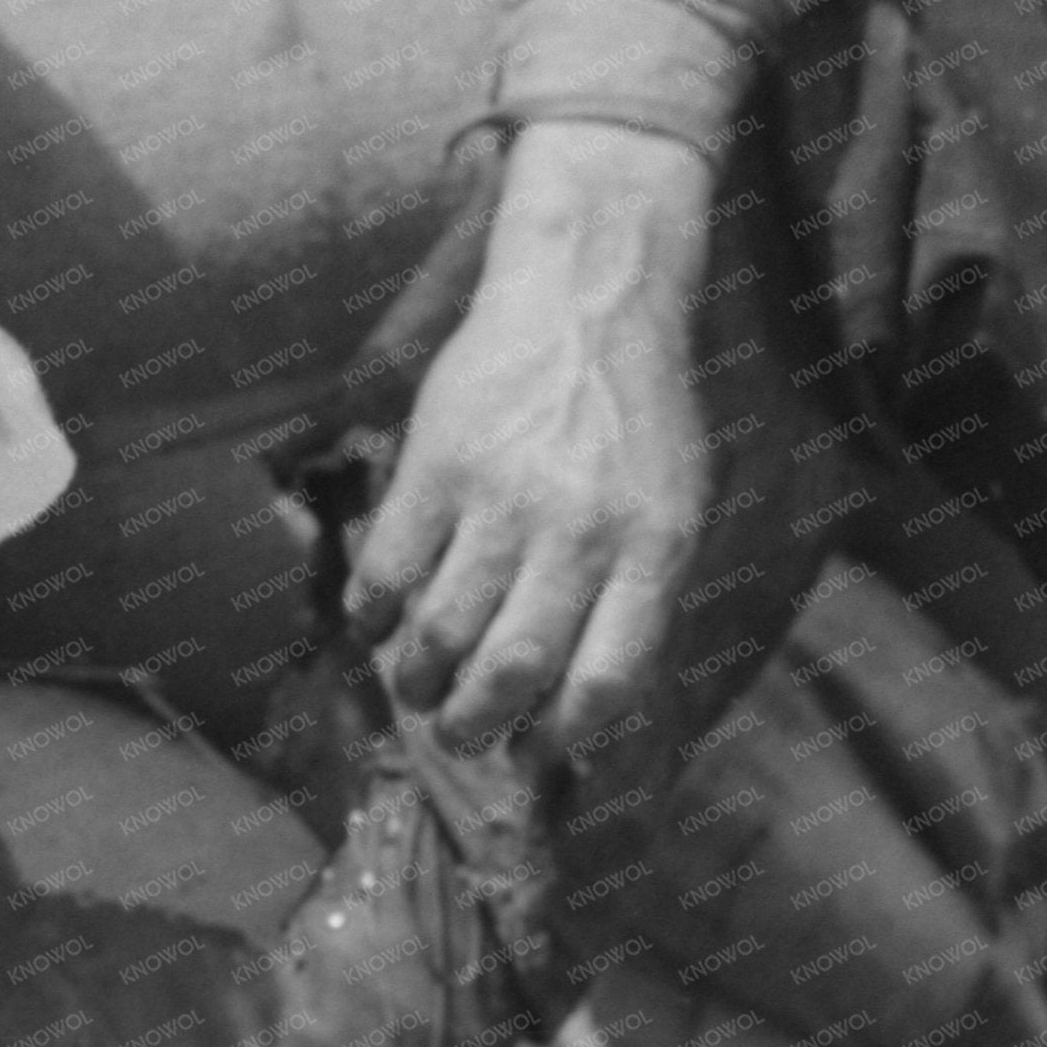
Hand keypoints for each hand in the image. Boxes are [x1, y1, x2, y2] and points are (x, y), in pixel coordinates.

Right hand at [345, 121, 715, 750]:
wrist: (588, 295)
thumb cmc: (634, 417)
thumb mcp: (673, 505)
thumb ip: (636, 600)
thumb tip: (578, 709)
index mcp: (651, 548)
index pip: (606, 678)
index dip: (563, 736)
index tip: (534, 750)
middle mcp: (581, 530)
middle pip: (514, 668)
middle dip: (476, 725)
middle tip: (460, 734)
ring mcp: (505, 496)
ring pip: (443, 630)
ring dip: (419, 679)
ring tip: (417, 687)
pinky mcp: (439, 463)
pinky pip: (389, 569)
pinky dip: (372, 614)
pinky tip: (376, 623)